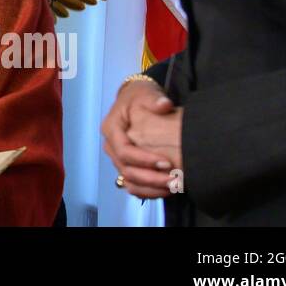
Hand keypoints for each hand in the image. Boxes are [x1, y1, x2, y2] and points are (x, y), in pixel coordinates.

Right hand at [101, 79, 178, 198]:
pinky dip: (148, 191)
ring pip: (129, 180)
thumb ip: (155, 99)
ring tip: (173, 187)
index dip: (143, 160)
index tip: (166, 162)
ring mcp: (117, 158)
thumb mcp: (147, 93)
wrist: (138, 100)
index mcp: (111, 128)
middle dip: (150, 178)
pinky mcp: (126, 165)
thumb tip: (163, 105)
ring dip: (151, 187)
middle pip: (126, 169)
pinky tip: (167, 191)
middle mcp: (111, 145)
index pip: (123, 150)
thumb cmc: (140, 97)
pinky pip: (133, 185)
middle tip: (174, 180)